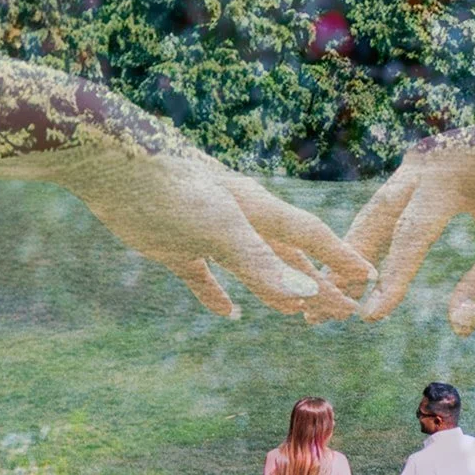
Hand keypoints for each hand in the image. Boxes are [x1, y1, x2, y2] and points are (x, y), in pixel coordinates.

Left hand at [57, 136, 376, 321]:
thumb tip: (305, 295)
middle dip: (315, 283)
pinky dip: (218, 296)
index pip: (311, 237)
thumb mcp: (220, 228)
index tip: (369, 276)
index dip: (340, 258)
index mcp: (257, 209)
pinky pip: (204, 277)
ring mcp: (205, 233)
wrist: (106, 161)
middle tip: (342, 309)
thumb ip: (261, 262)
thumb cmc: (168, 187)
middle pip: (287, 257)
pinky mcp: (172, 245)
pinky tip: (229, 313)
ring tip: (297, 313)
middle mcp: (238, 219)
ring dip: (275, 290)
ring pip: (252, 268)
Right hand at [346, 131, 474, 333]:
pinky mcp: (418, 164)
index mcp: (451, 178)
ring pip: (375, 209)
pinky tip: (358, 266)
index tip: (370, 318)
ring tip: (333, 289)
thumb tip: (458, 328)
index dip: (391, 279)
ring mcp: (418, 159)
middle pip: (376, 218)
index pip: (412, 236)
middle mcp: (425, 163)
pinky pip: (388, 202)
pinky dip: (372, 233)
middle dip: (349, 263)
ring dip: (355, 249)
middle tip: (326, 305)